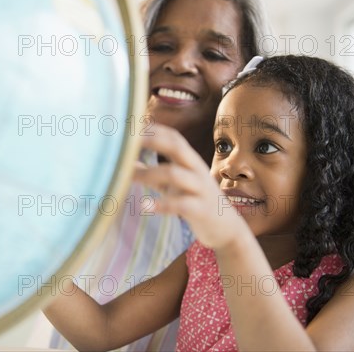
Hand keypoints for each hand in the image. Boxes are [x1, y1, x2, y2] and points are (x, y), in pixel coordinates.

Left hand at [133, 124, 241, 249]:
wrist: (227, 229)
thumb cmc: (195, 201)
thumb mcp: (174, 185)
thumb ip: (152, 174)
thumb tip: (126, 163)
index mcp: (190, 161)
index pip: (173, 137)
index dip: (153, 129)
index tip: (130, 125)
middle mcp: (196, 170)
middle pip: (177, 147)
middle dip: (153, 140)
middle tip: (129, 140)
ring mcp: (200, 189)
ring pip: (175, 174)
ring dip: (148, 174)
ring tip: (126, 177)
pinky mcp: (201, 210)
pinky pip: (181, 205)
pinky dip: (162, 204)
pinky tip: (145, 206)